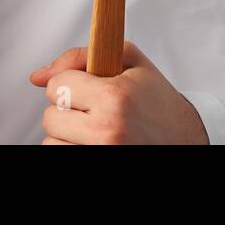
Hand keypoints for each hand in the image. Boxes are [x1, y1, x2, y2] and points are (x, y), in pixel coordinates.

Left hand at [29, 41, 208, 144]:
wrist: (186, 137)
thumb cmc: (156, 100)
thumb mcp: (128, 61)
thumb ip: (80, 56)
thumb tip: (37, 76)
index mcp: (115, 98)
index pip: (57, 86)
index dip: (71, 82)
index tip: (89, 87)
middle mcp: (107, 131)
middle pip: (50, 116)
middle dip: (69, 109)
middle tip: (95, 109)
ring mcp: (102, 155)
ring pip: (52, 142)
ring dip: (68, 134)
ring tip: (96, 128)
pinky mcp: (98, 168)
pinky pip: (60, 157)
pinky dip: (73, 148)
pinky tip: (93, 142)